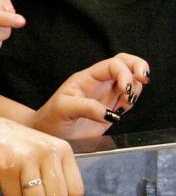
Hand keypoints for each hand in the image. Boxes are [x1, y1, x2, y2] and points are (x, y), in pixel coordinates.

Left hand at [30, 54, 149, 139]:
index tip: (125, 89)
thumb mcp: (64, 109)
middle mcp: (100, 83)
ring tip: (124, 103)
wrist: (52, 132)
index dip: (124, 72)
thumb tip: (109, 113)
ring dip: (136, 88)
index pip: (112, 64)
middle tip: (143, 79)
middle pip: (125, 63)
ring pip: (131, 81)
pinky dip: (133, 101)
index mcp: (87, 77)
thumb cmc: (53, 117)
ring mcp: (107, 94)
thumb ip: (86, 108)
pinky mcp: (113, 108)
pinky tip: (121, 110)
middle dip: (138, 66)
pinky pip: (129, 98)